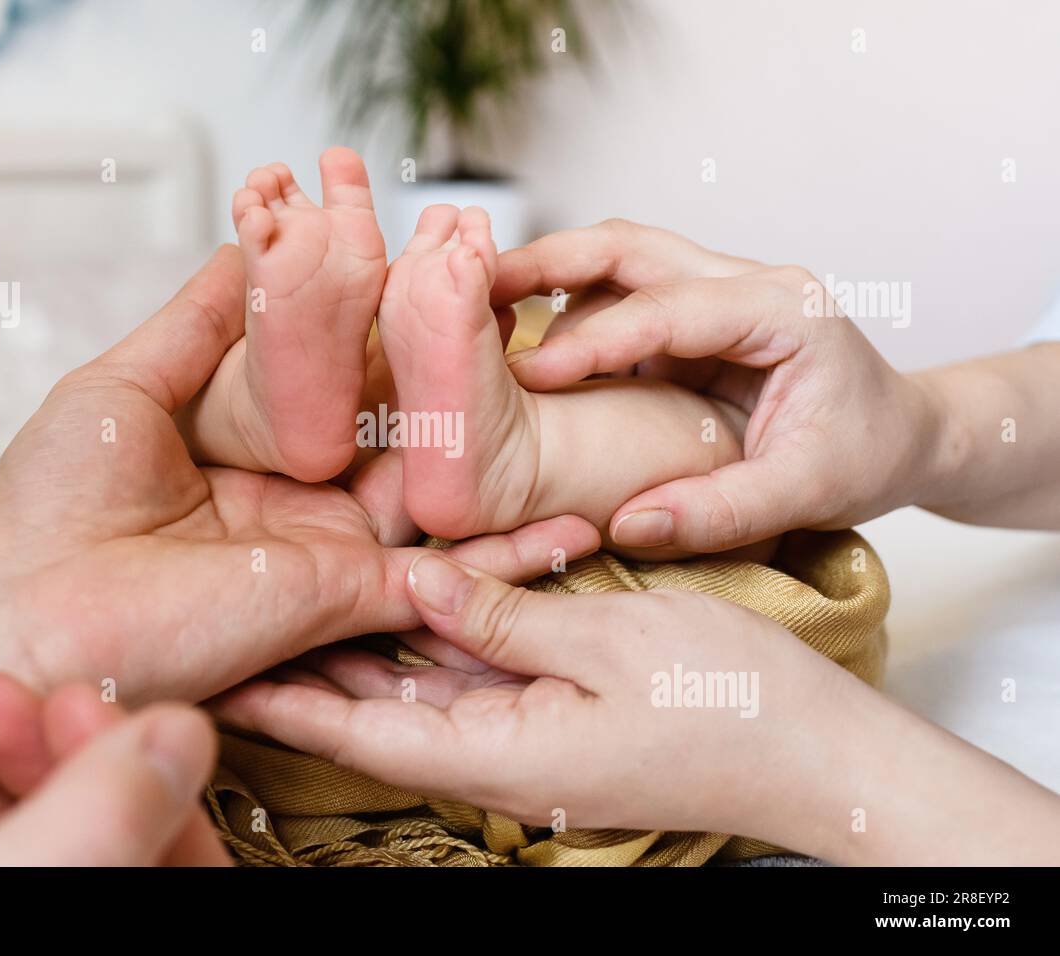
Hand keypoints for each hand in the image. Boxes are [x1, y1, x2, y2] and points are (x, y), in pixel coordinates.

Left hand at [0, 244, 597, 861]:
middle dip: (462, 396)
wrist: (25, 618)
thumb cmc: (49, 505)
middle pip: (398, 439)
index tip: (444, 289)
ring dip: (504, 469)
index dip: (393, 339)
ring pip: (437, 507)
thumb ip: (202, 320)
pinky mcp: (348, 598)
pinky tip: (575, 531)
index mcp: (244, 451)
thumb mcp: (125, 383)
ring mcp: (327, 551)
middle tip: (521, 339)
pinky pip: (444, 581)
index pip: (342, 386)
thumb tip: (252, 240)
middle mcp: (295, 502)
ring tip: (586, 420)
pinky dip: (514, 562)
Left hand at [214, 551, 846, 841]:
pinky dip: (437, 639)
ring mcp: (532, 735)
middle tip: (241, 628)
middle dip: (310, 673)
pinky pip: (479, 674)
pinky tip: (404, 598)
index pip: (365, 734)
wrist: (821, 751)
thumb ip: (502, 615)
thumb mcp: (608, 642)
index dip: (290, 704)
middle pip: (381, 713)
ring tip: (297, 605)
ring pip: (425, 689)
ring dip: (364, 652)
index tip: (223, 676)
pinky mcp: (559, 713)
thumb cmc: (733, 704)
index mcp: (502, 754)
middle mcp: (502, 753)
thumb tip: (413, 583)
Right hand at [491, 219, 939, 552]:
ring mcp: (714, 293)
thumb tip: (627, 527)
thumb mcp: (808, 494)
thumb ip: (720, 511)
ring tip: (478, 315)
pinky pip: (616, 300)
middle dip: (545, 261)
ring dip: (546, 280)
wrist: (902, 436)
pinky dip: (563, 313)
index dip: (592, 338)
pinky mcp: (689, 320)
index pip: (668, 307)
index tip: (529, 372)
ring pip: (615, 260)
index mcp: (781, 308)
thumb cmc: (869, 455)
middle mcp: (744, 282)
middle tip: (471, 288)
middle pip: (628, 245)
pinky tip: (520, 345)